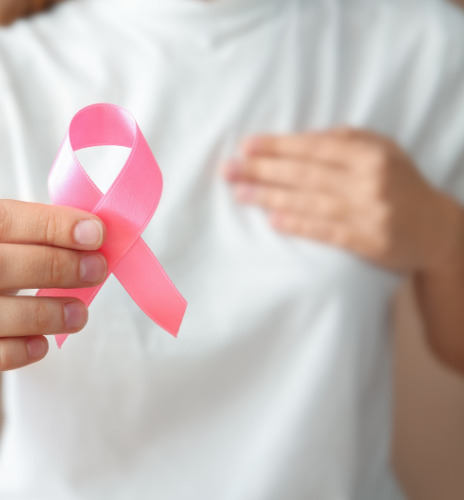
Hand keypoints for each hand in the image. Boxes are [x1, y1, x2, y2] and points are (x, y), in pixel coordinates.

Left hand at [225, 128, 462, 272]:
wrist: (438, 229)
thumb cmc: (399, 183)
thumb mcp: (383, 151)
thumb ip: (345, 140)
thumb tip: (299, 138)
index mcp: (371, 154)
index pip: (314, 148)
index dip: (278, 146)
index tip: (246, 147)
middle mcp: (370, 181)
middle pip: (306, 173)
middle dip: (263, 170)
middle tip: (230, 169)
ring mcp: (370, 212)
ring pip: (310, 202)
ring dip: (270, 197)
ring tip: (240, 193)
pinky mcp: (370, 242)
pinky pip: (327, 231)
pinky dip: (298, 225)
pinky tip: (273, 221)